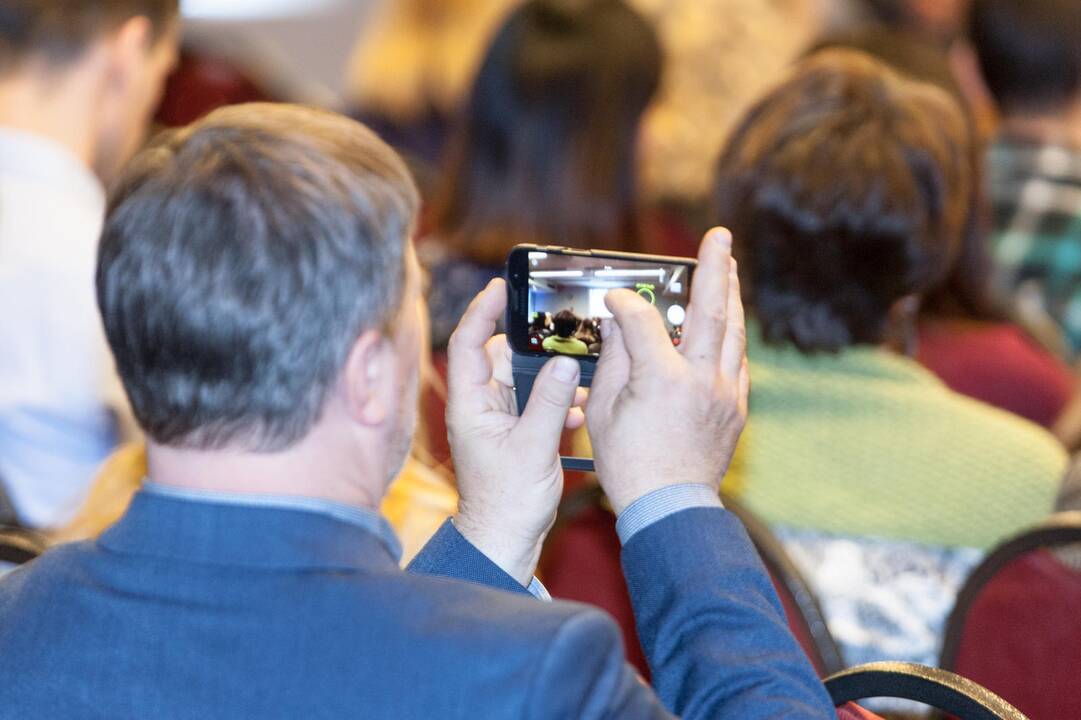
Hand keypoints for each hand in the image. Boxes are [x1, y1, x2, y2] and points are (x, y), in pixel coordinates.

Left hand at [445, 278, 586, 585]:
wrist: (504, 543)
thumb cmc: (507, 503)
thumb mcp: (534, 447)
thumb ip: (552, 403)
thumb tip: (565, 363)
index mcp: (471, 406)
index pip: (468, 344)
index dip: (482, 311)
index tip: (501, 286)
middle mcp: (480, 407)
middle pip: (500, 356)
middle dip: (530, 342)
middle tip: (558, 323)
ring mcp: (497, 420)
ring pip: (523, 380)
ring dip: (550, 376)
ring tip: (579, 371)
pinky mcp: (515, 434)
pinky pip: (536, 403)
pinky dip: (557, 401)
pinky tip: (580, 410)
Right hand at [586, 227, 748, 514]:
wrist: (670, 506)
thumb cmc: (629, 464)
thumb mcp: (603, 411)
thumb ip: (614, 360)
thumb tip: (620, 324)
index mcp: (661, 380)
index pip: (643, 322)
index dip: (624, 304)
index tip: (613, 299)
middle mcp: (700, 380)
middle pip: (711, 311)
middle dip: (715, 268)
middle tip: (720, 236)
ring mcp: (724, 393)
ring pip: (734, 332)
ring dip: (731, 295)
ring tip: (729, 267)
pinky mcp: (735, 407)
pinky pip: (738, 360)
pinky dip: (732, 335)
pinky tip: (728, 321)